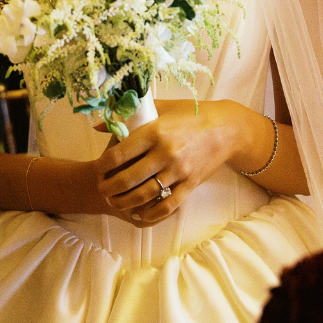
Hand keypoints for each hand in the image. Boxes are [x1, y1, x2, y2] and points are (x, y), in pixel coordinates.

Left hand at [91, 100, 242, 226]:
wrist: (226, 129)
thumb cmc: (190, 115)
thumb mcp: (160, 108)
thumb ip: (130, 116)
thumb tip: (97, 125)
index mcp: (155, 132)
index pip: (119, 153)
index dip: (103, 165)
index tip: (97, 169)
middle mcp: (165, 153)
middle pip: (128, 178)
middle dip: (110, 188)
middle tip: (101, 190)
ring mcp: (179, 171)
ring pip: (145, 194)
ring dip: (125, 203)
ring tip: (115, 203)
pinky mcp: (190, 184)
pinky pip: (168, 205)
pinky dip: (151, 214)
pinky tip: (140, 214)